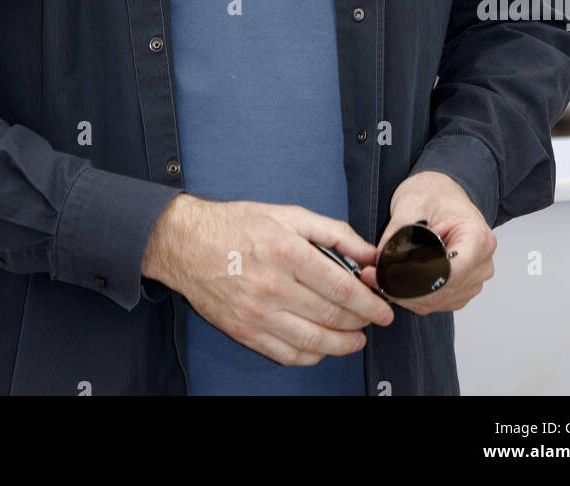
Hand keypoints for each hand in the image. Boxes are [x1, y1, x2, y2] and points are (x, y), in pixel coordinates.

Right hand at [142, 193, 394, 366]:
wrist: (186, 244)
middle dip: (362, 322)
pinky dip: (313, 355)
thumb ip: (333, 232)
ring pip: (314, 342)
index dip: (369, 303)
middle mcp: (273, 286)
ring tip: (357, 338)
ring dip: (343, 344)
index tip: (383, 308)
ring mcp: (258, 314)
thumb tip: (368, 253)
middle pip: (331, 317)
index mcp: (286, 252)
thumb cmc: (237, 225)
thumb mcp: (287, 214)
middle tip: (375, 319)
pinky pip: (288, 355)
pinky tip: (323, 346)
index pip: (341, 288)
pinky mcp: (245, 332)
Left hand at [358, 171, 496, 314]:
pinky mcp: (462, 288)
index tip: (387, 275)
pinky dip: (412, 296)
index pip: (451, 273)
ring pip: (437, 302)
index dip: (417, 279)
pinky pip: (436, 302)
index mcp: (478, 239)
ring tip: (378, 277)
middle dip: (403, 288)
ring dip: (405, 295)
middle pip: (442, 291)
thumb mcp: (412, 203)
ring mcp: (474, 279)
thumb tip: (383, 262)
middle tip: (372, 276)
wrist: (444, 192)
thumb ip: (398, 233)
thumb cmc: (434, 193)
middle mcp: (482, 263)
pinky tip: (393, 282)